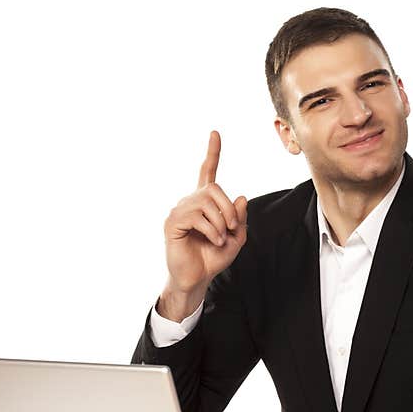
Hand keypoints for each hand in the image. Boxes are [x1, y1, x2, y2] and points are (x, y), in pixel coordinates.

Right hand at [162, 130, 248, 299]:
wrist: (197, 278)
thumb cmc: (213, 258)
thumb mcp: (236, 238)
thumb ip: (240, 219)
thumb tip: (240, 197)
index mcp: (205, 203)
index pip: (208, 172)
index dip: (212, 153)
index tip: (215, 133)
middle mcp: (190, 202)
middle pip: (213, 188)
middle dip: (228, 208)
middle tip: (233, 227)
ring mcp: (179, 211)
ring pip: (206, 202)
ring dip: (220, 223)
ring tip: (220, 238)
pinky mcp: (172, 223)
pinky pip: (196, 216)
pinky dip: (211, 230)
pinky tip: (212, 240)